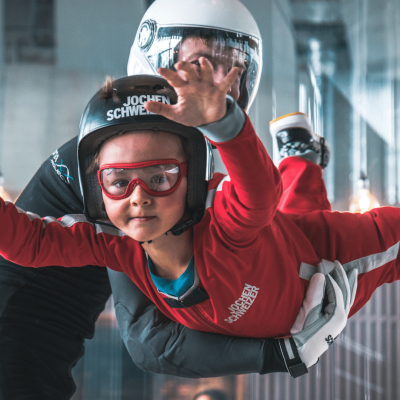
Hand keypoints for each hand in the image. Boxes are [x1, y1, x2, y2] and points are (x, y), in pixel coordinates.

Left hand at [144, 58, 238, 125]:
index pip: (174, 79)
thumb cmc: (191, 115)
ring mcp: (207, 87)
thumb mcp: (175, 114)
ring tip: (202, 62)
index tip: (159, 69)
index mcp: (184, 89)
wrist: (208, 122)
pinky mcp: (218, 92)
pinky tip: (235, 70)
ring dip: (205, 67)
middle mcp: (195, 84)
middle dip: (186, 68)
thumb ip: (161, 109)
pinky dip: (230, 77)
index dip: (167, 74)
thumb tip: (145, 105)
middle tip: (180, 65)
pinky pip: (225, 83)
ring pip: (206, 73)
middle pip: (190, 72)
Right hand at [278, 261, 357, 377]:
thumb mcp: (307, 311)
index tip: (323, 266)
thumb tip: (321, 275)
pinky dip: (344, 293)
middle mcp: (342, 317)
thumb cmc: (302, 332)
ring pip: (348, 298)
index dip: (331, 277)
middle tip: (339, 262)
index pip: (337, 290)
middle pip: (347, 293)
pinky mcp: (335, 322)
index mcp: (337, 314)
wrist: (301, 351)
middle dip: (344, 277)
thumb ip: (314, 293)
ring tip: (350, 272)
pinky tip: (343, 289)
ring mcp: (340, 320)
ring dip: (348, 284)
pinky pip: (343, 303)